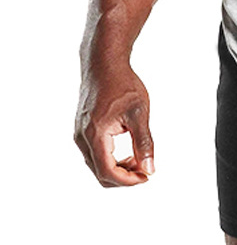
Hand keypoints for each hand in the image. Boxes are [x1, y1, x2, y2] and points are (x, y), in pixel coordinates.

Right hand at [74, 61, 154, 186]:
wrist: (104, 64)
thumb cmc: (123, 84)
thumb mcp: (139, 113)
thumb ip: (144, 142)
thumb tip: (149, 169)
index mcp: (95, 135)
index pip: (107, 171)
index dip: (128, 180)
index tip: (147, 176)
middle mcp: (82, 138)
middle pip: (100, 173)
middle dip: (124, 177)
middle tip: (146, 170)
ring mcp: (79, 134)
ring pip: (96, 165)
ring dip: (118, 168)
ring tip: (139, 159)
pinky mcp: (82, 130)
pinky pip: (95, 154)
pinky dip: (111, 159)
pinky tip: (128, 152)